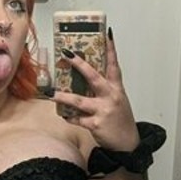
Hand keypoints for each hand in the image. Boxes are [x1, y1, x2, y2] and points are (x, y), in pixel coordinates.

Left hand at [52, 31, 138, 151]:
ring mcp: (103, 110)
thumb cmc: (121, 121)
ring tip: (52, 94)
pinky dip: (69, 117)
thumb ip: (103, 91)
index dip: (111, 49)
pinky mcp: (95, 124)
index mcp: (117, 89)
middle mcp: (111, 97)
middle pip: (93, 76)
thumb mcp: (117, 102)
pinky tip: (64, 115)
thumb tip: (83, 82)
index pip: (114, 65)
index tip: (107, 34)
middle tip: (68, 54)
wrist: (128, 144)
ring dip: (63, 96)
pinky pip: (77, 119)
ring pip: (79, 100)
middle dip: (80, 64)